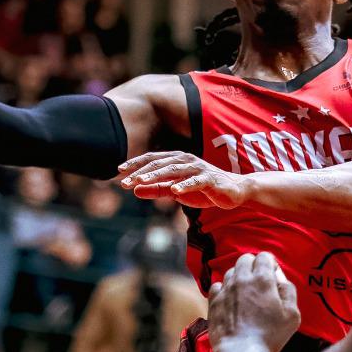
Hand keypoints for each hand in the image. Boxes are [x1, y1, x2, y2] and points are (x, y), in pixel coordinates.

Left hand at [119, 150, 244, 208]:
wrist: (233, 192)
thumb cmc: (203, 190)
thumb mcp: (176, 192)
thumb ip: (156, 190)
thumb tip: (134, 190)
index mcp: (176, 160)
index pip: (152, 159)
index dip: (135, 164)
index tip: (119, 171)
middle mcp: (185, 160)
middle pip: (160, 163)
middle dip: (141, 172)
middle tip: (125, 181)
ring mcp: (198, 168)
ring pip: (174, 170)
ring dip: (157, 176)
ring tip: (142, 182)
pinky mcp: (210, 179)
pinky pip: (195, 182)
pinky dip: (184, 185)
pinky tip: (174, 191)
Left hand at [209, 252, 299, 351]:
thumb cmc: (270, 336)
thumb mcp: (292, 314)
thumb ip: (288, 290)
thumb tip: (279, 277)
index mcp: (262, 279)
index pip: (264, 256)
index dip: (270, 263)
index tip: (272, 275)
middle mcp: (241, 279)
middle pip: (245, 259)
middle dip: (253, 265)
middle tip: (259, 281)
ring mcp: (225, 290)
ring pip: (231, 272)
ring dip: (239, 277)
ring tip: (246, 293)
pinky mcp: (214, 302)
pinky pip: (217, 286)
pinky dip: (224, 289)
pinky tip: (230, 300)